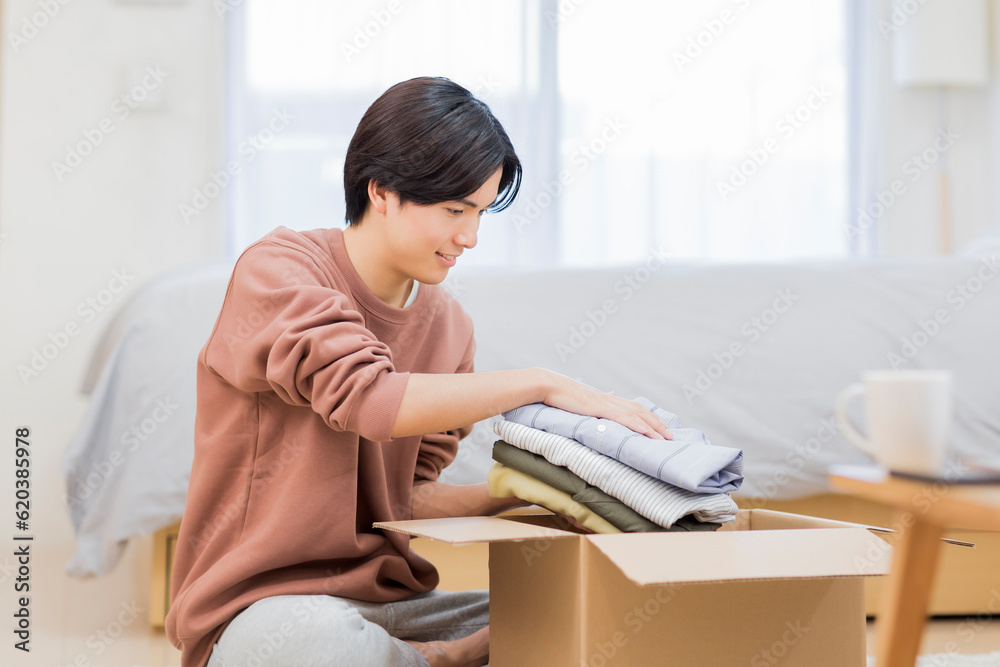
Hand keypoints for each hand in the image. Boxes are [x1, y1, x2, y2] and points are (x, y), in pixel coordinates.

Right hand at [537, 370, 672, 439]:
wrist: (549, 385)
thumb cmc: (561, 393)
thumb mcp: (583, 396)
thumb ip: (600, 398)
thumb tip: (612, 393)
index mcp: (606, 398)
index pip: (634, 407)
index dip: (649, 416)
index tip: (660, 426)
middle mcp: (610, 399)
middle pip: (640, 411)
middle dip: (656, 423)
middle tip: (670, 436)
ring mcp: (605, 402)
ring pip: (635, 415)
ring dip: (651, 427)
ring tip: (664, 438)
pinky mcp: (599, 407)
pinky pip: (622, 417)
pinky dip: (635, 424)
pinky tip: (645, 432)